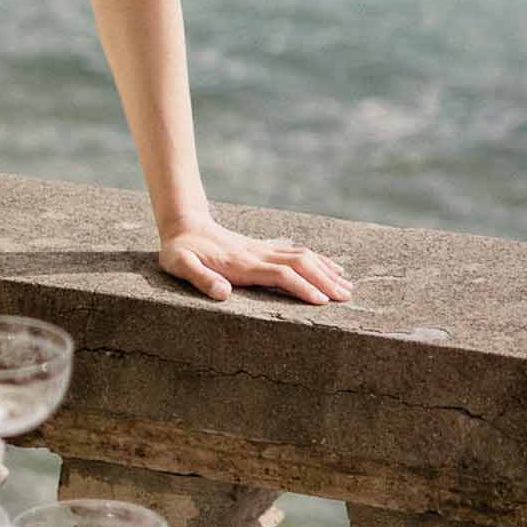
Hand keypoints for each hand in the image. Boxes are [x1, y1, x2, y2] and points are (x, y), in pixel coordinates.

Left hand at [159, 219, 351, 305]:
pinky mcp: (262, 248)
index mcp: (242, 264)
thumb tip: (223, 294)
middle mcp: (257, 255)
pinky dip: (316, 259)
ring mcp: (262, 249)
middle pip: (300, 264)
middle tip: (346, 298)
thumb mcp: (180, 266)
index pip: (280, 274)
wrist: (183, 225)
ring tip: (346, 285)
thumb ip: (200, 279)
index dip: (301, 287)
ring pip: (302, 256)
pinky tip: (329, 267)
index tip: (321, 301)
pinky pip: (295, 252)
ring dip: (325, 270)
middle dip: (324, 280)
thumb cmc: (179, 251)